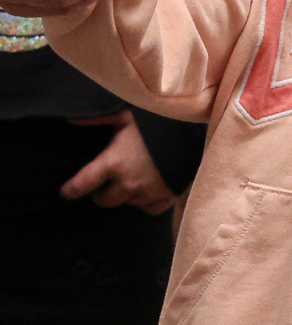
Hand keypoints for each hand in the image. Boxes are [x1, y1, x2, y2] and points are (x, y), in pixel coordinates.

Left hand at [61, 109, 175, 214]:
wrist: (193, 129)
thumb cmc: (156, 120)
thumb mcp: (125, 115)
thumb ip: (98, 119)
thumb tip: (71, 120)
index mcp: (114, 162)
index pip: (83, 183)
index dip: (71, 189)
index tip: (66, 192)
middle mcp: (128, 182)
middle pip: (104, 201)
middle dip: (102, 193)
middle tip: (107, 182)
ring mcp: (148, 192)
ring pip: (127, 203)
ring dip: (126, 194)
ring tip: (133, 179)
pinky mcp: (166, 197)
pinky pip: (149, 209)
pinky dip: (146, 202)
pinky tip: (148, 190)